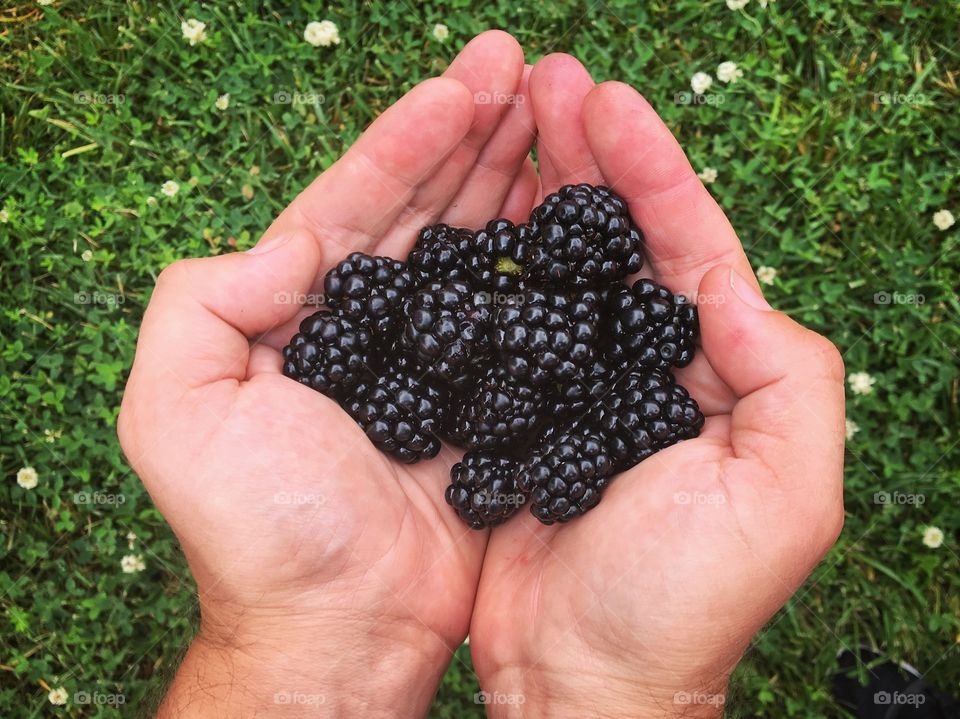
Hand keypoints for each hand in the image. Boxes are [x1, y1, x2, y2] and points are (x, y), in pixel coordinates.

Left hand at [118, 31, 535, 716]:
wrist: (341, 625)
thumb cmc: (260, 531)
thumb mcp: (177, 408)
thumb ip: (206, 300)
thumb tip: (297, 243)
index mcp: (295, 313)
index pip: (355, 201)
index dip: (408, 137)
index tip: (465, 83)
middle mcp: (365, 326)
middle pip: (422, 208)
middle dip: (471, 134)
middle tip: (525, 71)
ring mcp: (428, 362)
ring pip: (473, 248)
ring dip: (510, 178)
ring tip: (553, 115)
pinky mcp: (480, 402)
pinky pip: (515, 317)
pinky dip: (541, 264)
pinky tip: (570, 215)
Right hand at [469, 55, 845, 717]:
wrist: (583, 675)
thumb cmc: (679, 603)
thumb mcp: (780, 497)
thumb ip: (787, 377)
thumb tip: (726, 280)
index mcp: (723, 374)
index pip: (691, 247)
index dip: (654, 171)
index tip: (607, 103)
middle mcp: (659, 369)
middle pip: (629, 240)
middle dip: (595, 156)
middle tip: (549, 83)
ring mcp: (589, 386)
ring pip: (571, 269)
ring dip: (547, 190)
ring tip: (514, 122)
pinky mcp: (529, 412)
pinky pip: (518, 321)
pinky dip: (504, 265)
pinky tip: (483, 219)